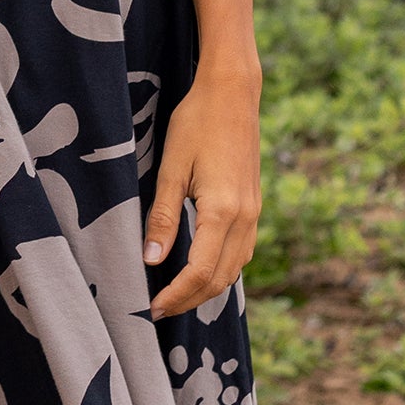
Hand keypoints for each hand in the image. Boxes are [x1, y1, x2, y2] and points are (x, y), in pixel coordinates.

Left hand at [143, 57, 262, 321]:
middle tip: (158, 310)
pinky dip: (221, 270)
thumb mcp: (171, 168)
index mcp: (223, 212)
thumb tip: (151, 261)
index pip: (199, 273)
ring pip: (234, 270)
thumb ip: (163, 218)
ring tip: (175, 295)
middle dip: (189, 300)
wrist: (233, 94)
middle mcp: (245, 219)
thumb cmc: (196, 123)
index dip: (175, 296)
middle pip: (220, 280)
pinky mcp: (254, 207)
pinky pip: (241, 252)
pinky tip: (199, 269)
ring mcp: (254, 214)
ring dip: (206, 289)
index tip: (151, 308)